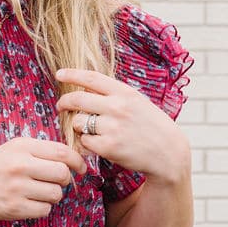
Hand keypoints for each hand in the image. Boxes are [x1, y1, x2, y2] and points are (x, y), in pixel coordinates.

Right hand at [0, 137, 85, 220]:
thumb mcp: (13, 149)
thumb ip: (40, 151)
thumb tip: (73, 159)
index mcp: (22, 146)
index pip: (62, 151)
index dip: (77, 161)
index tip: (81, 168)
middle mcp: (20, 165)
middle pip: (63, 174)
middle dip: (65, 180)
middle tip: (56, 182)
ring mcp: (17, 188)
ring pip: (56, 194)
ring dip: (52, 195)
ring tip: (37, 192)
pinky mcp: (14, 208)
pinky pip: (44, 210)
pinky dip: (42, 208)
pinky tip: (29, 202)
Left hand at [55, 68, 189, 187]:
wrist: (168, 152)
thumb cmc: (151, 125)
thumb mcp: (137, 101)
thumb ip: (115, 94)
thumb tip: (86, 87)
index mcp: (124, 92)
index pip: (91, 78)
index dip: (72, 74)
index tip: (60, 74)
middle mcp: (117, 107)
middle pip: (77, 99)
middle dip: (64, 102)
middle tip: (61, 106)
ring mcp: (112, 127)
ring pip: (78, 122)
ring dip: (78, 126)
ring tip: (88, 130)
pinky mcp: (108, 147)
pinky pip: (84, 141)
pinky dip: (86, 143)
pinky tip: (96, 144)